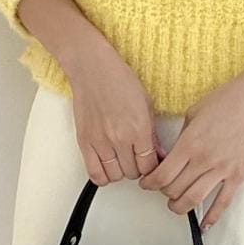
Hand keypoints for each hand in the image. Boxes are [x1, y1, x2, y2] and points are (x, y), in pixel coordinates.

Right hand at [66, 42, 166, 186]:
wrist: (92, 68)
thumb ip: (153, 135)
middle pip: (133, 173)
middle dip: (137, 168)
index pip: (150, 166)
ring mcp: (100, 142)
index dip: (153, 168)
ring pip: (115, 176)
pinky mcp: (84, 142)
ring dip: (120, 171)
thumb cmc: (119, 80)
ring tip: (122, 160)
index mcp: (139, 129)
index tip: (151, 163)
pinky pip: (95, 174)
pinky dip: (103, 175)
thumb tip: (158, 155)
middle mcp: (119, 139)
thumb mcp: (147, 105)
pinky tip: (107, 166)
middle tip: (136, 158)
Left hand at [138, 67, 243, 229]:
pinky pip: (223, 203)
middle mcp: (204, 160)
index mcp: (189, 144)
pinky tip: (204, 226)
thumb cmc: (227, 100)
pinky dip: (212, 217)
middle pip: (174, 190)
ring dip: (179, 207)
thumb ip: (181, 138)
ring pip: (194, 200)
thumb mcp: (193, 114)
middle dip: (163, 192)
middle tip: (162, 189)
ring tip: (175, 204)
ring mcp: (223, 170)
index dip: (149, 183)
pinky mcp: (238, 175)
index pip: (162, 175)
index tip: (146, 183)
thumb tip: (172, 156)